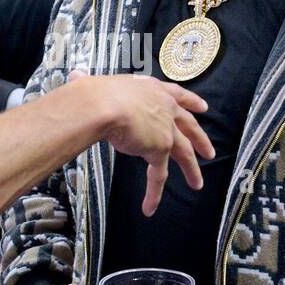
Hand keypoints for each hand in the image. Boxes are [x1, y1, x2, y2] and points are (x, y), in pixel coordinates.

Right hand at [84, 73, 213, 215]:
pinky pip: (159, 175)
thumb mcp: (99, 85)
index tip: (203, 108)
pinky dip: (154, 192)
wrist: (104, 105)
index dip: (191, 102)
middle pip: (189, 126)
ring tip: (197, 183)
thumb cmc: (97, 93)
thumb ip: (90, 85)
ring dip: (192, 170)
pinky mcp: (160, 149)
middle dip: (200, 139)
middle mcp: (165, 107)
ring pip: (184, 152)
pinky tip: (150, 206)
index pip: (178, 95)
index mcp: (153, 89)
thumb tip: (75, 78)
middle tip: (209, 151)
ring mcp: (166, 129)